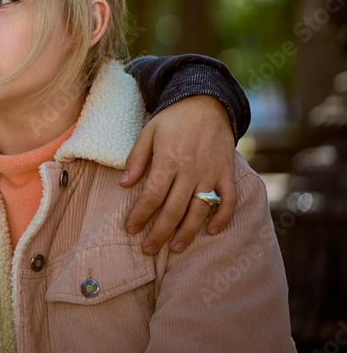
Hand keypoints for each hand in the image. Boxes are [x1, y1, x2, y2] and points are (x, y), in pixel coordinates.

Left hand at [120, 95, 236, 254]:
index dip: (140, 215)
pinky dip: (222, 217)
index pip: (152, 196)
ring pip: (199, 210)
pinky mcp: (227, 173)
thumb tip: (124, 184)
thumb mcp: (148, 132)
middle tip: (147, 249)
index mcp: (168, 160)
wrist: (207, 103)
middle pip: (173, 209)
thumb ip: (136, 158)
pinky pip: (228, 200)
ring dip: (187, 232)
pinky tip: (211, 231)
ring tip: (175, 248)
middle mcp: (191, 170)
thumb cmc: (173, 119)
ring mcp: (211, 173)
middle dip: (159, 232)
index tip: (131, 229)